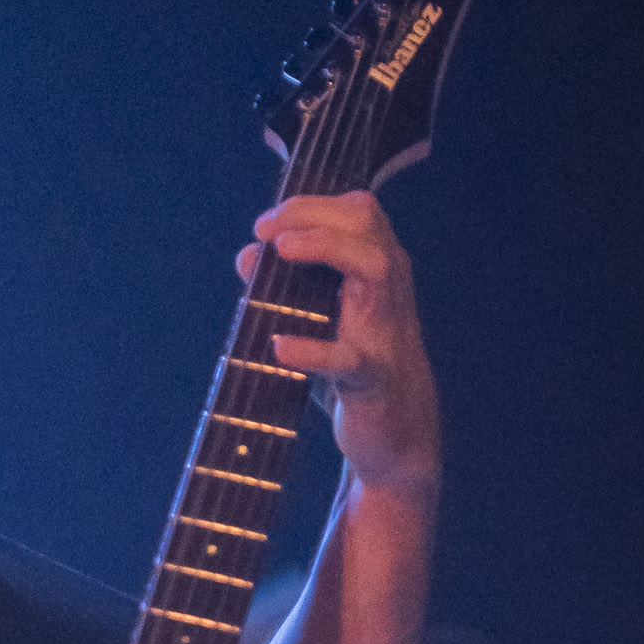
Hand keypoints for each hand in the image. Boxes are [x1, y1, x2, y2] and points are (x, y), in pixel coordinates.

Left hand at [235, 191, 439, 494]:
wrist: (395, 438)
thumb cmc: (352, 372)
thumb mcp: (317, 324)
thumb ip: (282, 288)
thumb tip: (248, 256)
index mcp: (376, 272)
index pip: (357, 212)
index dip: (310, 205)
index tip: (267, 224)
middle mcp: (387, 291)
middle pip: (367, 224)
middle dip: (314, 214)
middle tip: (269, 231)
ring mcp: (385, 331)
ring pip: (376, 268)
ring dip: (326, 250)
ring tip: (283, 253)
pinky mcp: (372, 379)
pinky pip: (348, 359)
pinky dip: (313, 351)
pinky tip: (280, 347)